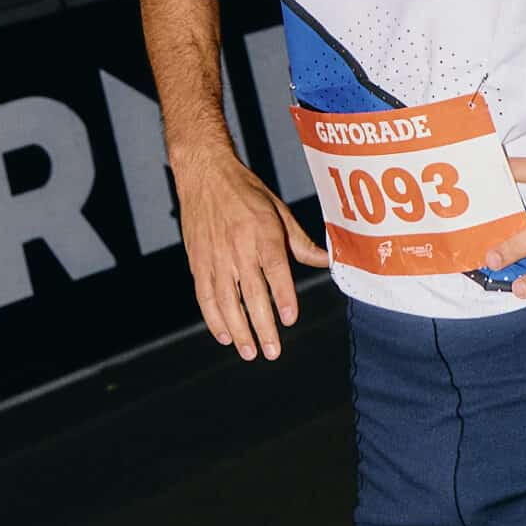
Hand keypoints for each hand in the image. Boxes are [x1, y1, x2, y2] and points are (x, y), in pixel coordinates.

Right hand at [176, 156, 328, 361]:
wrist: (204, 174)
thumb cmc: (247, 192)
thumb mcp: (278, 211)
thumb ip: (300, 242)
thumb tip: (328, 261)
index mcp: (262, 231)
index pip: (274, 268)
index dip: (282, 294)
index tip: (290, 318)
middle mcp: (237, 246)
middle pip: (251, 292)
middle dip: (262, 325)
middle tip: (273, 351)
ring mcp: (215, 256)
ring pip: (226, 301)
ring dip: (238, 329)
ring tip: (250, 351)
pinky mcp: (197, 261)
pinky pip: (205, 295)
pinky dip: (213, 318)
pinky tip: (225, 336)